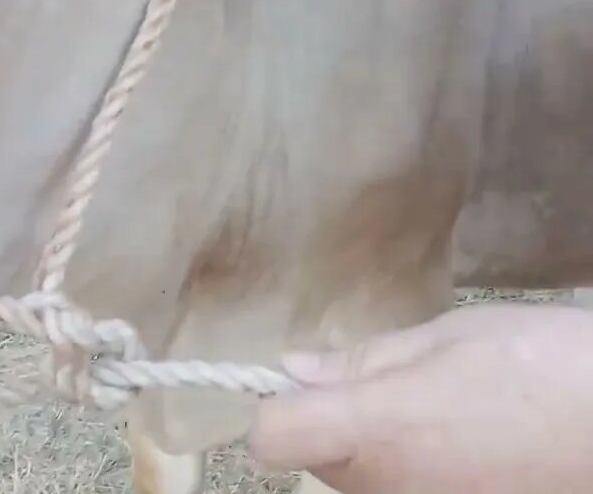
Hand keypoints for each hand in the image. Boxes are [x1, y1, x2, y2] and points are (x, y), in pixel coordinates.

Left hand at [249, 303, 592, 493]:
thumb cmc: (544, 366)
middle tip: (395, 385)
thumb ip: (364, 360)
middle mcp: (387, 487)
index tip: (306, 382)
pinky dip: (420, 473)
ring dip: (377, 450)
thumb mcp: (450, 338)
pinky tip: (468, 446)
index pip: (272, 435)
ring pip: (361, 482)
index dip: (276, 405)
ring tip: (444, 413)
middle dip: (335, 422)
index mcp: (376, 430)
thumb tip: (296, 368)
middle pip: (316, 459)